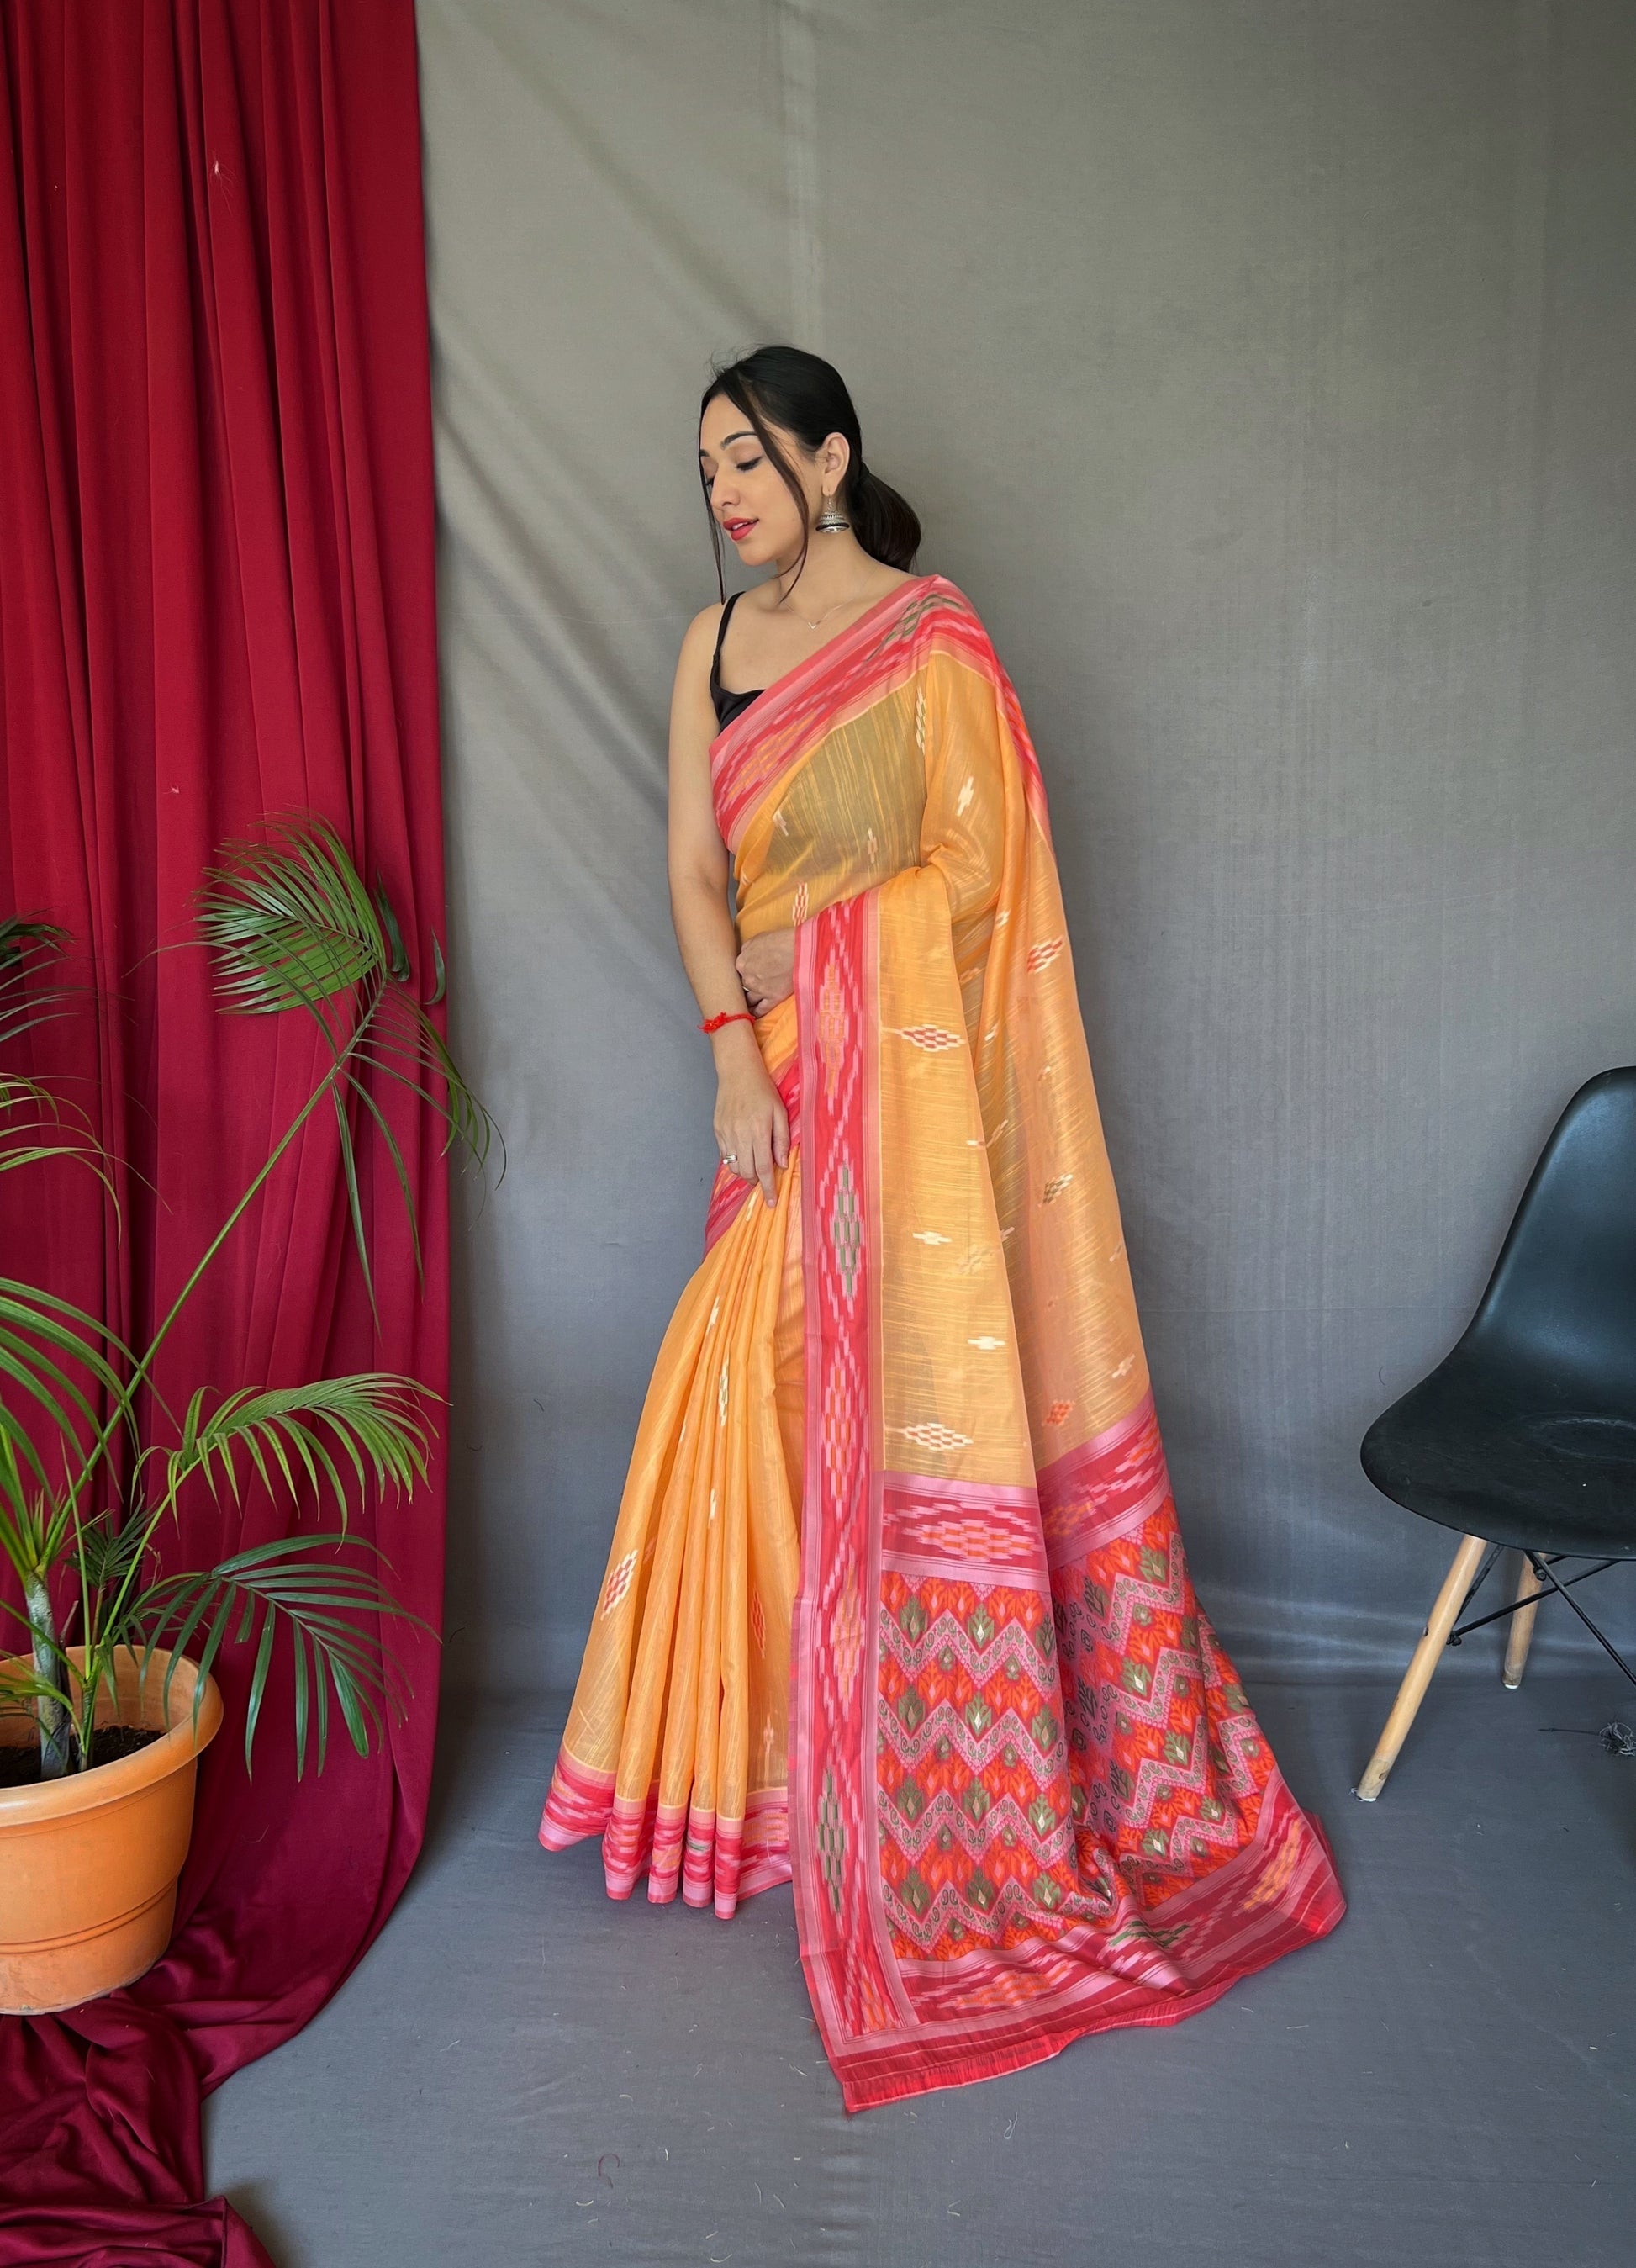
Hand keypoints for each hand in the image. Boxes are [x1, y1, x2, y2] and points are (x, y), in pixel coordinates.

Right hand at [715, 1049, 788, 1207]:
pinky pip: (724, 1156)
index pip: (763, 1169)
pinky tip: (742, 1153)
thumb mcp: (780, 1112)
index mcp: (758, 1131)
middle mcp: (740, 1135)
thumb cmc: (763, 1090)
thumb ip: (781, 1140)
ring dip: (744, 1172)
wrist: (737, 1071)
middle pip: (746, 1172)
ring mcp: (726, 1134)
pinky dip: (734, 1161)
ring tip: (753, 1164)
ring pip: (733, 1167)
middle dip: (756, 1181)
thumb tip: (781, 1164)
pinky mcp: (717, 1130)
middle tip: (764, 1178)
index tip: (771, 1202)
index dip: (768, 1188)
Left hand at [735, 926, 794, 1016]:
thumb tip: (746, 956)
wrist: (800, 950)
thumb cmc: (781, 940)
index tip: (747, 973)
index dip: (744, 972)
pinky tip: (754, 1016)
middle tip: (751, 986)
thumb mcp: (758, 938)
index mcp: (741, 961)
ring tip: (747, 1005)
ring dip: (748, 1001)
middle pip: (742, 985)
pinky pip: (760, 1009)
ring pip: (748, 999)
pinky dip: (756, 1013)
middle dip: (747, 985)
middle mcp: (747, 977)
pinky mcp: (772, 998)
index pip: (738, 970)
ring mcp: (759, 989)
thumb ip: (748, 949)